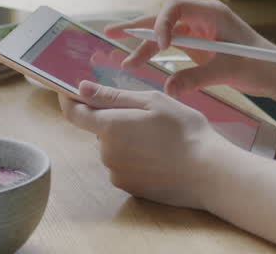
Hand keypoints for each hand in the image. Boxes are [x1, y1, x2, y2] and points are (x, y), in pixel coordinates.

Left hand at [58, 80, 237, 209]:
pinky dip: (135, 158)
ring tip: (159, 137)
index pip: (74, 113)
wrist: (206, 171)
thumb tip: (81, 88)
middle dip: (114, 120)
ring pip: (113, 148)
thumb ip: (112, 96)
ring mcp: (116, 173)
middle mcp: (106, 152)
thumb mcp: (151, 101)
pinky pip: (124, 166)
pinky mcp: (129, 188)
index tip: (71, 91)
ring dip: (127, 140)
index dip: (69, 100)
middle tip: (146, 116)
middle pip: (99, 130)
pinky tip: (159, 155)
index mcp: (109, 127)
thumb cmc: (183, 129)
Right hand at [104, 0, 275, 99]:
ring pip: (165, 33)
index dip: (162, 25)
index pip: (175, 8)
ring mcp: (199, 30)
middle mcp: (202, 17)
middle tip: (110, 33)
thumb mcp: (228, 70)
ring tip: (122, 59)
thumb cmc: (260, 64)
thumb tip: (168, 88)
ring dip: (145, 45)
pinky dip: (156, 53)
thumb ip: (196, 77)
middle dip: (138, 27)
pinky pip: (172, 45)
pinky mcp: (199, 44)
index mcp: (211, 13)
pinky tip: (140, 62)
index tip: (162, 48)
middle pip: (164, 18)